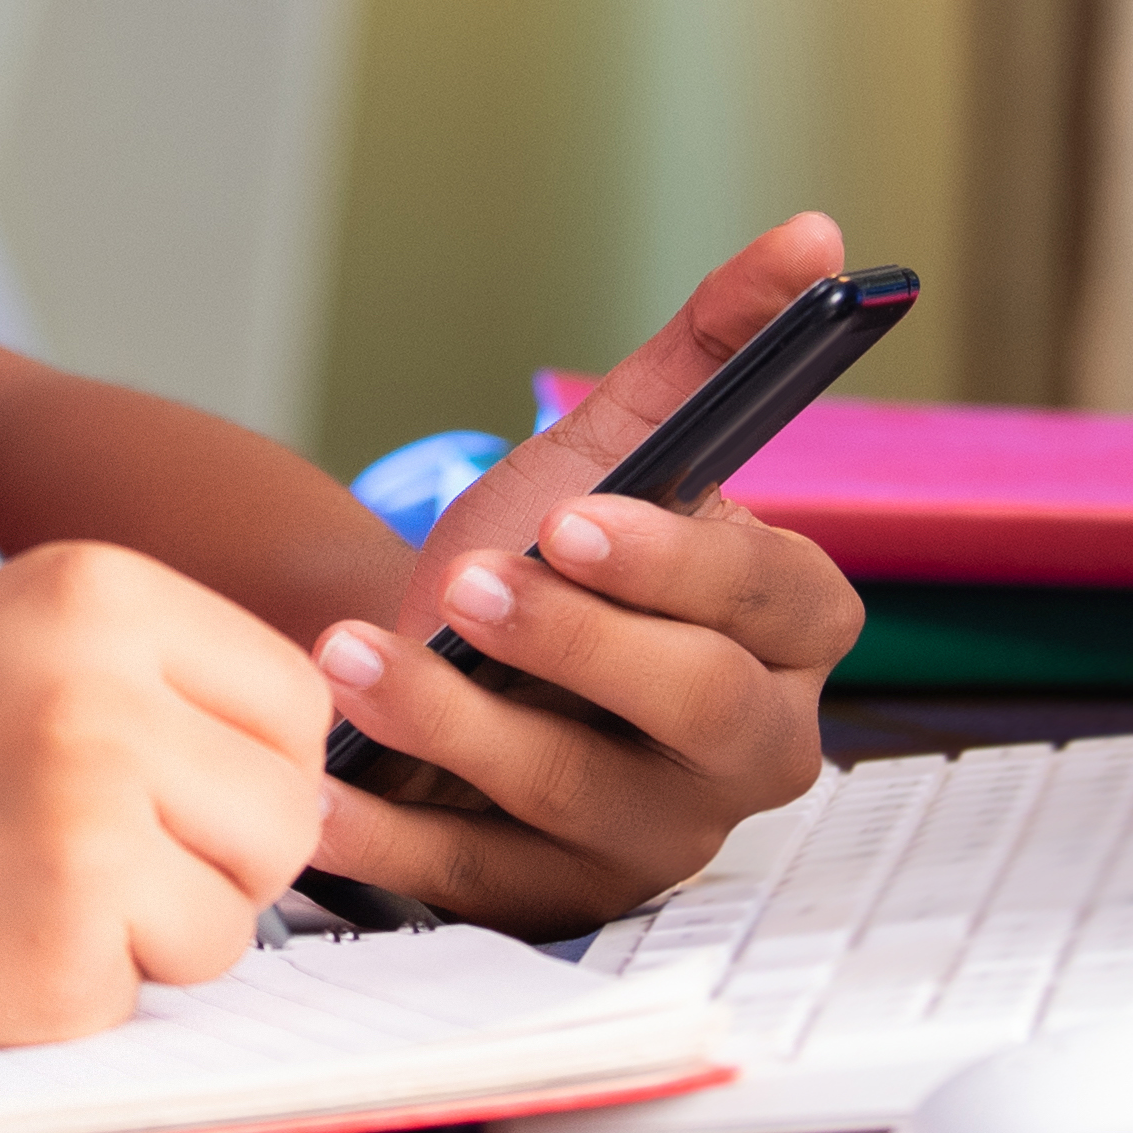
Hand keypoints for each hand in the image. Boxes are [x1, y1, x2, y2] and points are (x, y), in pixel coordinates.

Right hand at [0, 539, 332, 1056]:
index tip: (178, 792)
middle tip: (100, 863)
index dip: (247, 763)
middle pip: (288, 813)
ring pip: (233, 917)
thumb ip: (143, 678)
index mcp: (98, 593)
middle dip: (219, 859)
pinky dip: (72, 991)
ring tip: (10, 892)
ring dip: (148, 933)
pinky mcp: (60, 955)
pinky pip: (142, 992)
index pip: (292, 698)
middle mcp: (110, 697)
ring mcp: (91, 831)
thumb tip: (307, 765)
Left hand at [299, 217, 871, 932]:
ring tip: (353, 656)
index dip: (682, 566)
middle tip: (469, 584)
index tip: (571, 518)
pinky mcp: (554, 901)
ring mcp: (655, 839)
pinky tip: (317, 786)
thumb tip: (816, 231)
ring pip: (580, 796)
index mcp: (788, 637)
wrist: (433, 654)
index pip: (785, 605)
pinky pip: (475, 880)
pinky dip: (389, 835)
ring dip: (458, 724)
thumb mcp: (617, 444)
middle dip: (580, 646)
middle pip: (703, 711)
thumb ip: (711, 347)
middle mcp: (747, 751)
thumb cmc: (544, 551)